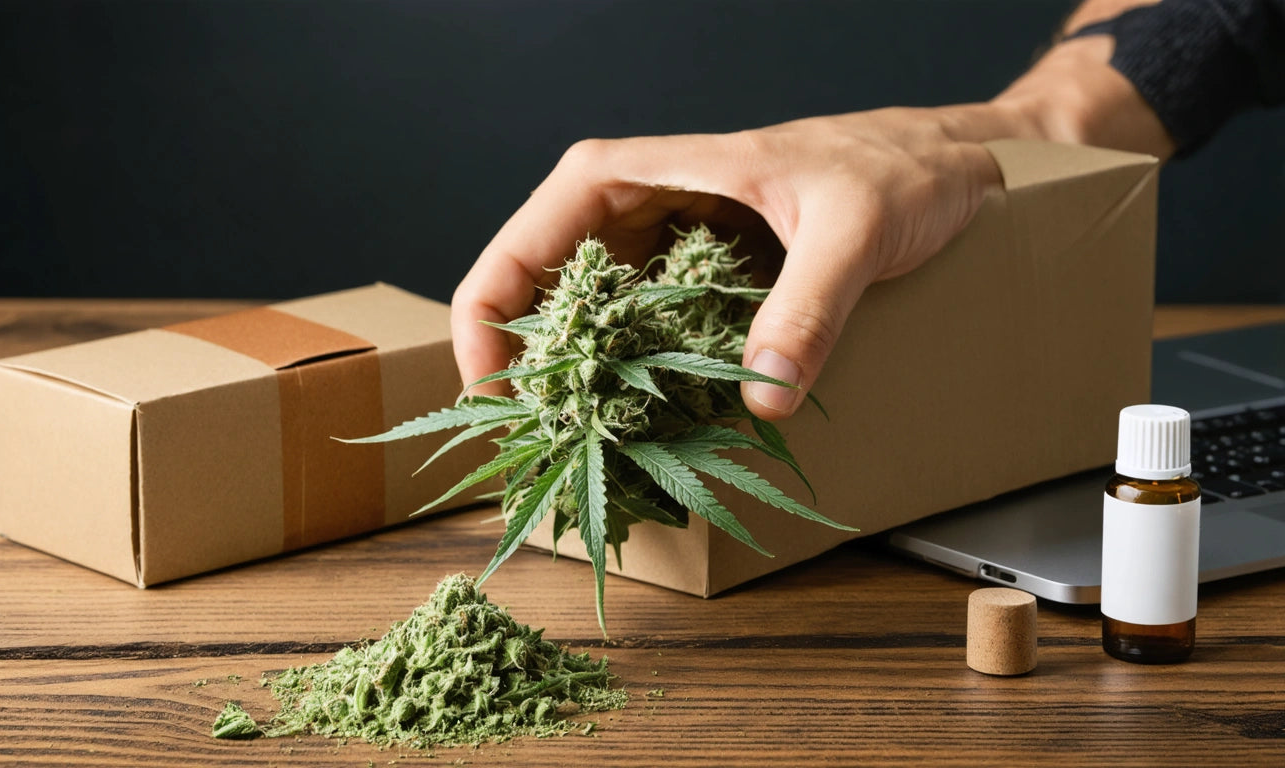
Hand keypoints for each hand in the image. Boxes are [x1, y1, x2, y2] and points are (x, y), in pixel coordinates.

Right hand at [451, 106, 1003, 419]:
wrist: (947, 165)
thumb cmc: (896, 169)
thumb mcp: (853, 230)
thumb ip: (807, 308)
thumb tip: (762, 397)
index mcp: (643, 173)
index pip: (529, 238)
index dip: (489, 314)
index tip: (492, 388)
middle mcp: (636, 210)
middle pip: (541, 289)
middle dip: (526, 366)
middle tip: (533, 443)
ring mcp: (663, 251)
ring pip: (587, 321)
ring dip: (577, 384)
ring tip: (576, 450)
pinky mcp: (695, 286)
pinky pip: (643, 338)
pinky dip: (635, 385)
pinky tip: (643, 431)